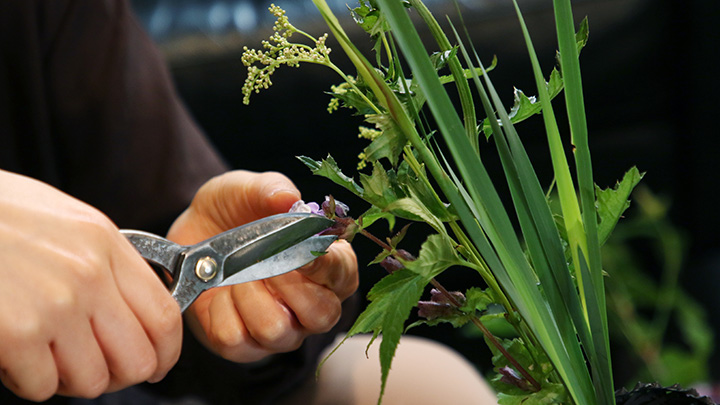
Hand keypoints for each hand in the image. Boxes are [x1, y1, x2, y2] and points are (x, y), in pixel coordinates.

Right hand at [0, 170, 181, 400]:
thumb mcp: (67, 222)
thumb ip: (105, 261)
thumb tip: (132, 305)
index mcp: (105, 244)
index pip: (165, 316)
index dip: (166, 353)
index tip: (158, 363)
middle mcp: (89, 275)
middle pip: (138, 358)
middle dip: (121, 375)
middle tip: (99, 369)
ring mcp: (56, 306)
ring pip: (93, 380)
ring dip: (70, 379)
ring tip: (47, 355)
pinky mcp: (18, 334)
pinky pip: (43, 387)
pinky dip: (27, 381)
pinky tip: (14, 354)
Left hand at [167, 170, 357, 362]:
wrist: (192, 234)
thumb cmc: (236, 212)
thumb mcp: (248, 189)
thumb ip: (272, 189)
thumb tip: (289, 199)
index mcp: (330, 267)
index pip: (343, 275)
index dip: (324, 264)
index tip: (301, 248)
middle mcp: (313, 305)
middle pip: (322, 316)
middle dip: (288, 286)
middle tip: (263, 260)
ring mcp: (282, 331)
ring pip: (277, 330)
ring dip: (249, 296)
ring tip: (234, 273)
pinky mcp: (245, 347)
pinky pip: (236, 339)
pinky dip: (220, 310)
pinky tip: (219, 291)